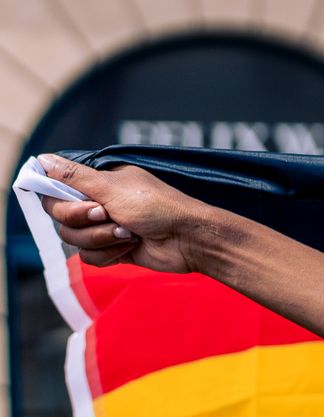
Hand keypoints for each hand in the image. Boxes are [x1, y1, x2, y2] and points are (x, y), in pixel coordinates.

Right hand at [36, 153, 212, 273]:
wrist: (188, 239)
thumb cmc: (157, 206)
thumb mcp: (112, 186)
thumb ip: (74, 176)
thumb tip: (41, 160)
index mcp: (96, 181)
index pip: (54, 187)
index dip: (57, 197)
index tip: (73, 199)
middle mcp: (96, 202)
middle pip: (58, 215)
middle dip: (81, 218)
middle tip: (106, 214)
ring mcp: (103, 227)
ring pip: (73, 238)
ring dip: (100, 237)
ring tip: (128, 232)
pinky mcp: (112, 250)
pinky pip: (89, 257)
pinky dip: (109, 253)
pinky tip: (131, 246)